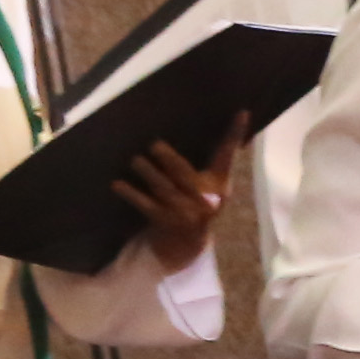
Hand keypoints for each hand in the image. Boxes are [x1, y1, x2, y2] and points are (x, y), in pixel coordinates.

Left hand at [118, 129, 237, 271]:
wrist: (184, 246)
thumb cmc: (191, 205)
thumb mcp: (207, 186)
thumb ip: (209, 164)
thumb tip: (206, 130)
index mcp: (219, 185)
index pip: (227, 155)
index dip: (234, 134)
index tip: (242, 112)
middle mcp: (207, 199)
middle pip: (188, 175)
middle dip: (171, 160)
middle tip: (154, 144)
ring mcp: (187, 213)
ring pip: (166, 189)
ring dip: (149, 174)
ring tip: (135, 160)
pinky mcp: (167, 224)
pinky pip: (147, 206)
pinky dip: (132, 194)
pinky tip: (117, 184)